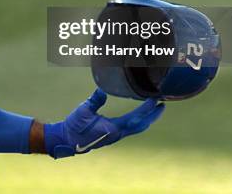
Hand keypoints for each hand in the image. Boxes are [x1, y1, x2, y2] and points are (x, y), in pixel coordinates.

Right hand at [44, 89, 164, 158]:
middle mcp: (117, 134)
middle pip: (141, 126)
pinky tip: (138, 116)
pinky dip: (139, 121)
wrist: (68, 140)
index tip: (155, 99)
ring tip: (154, 109)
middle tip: (163, 104)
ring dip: (147, 118)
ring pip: (137, 128)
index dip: (146, 109)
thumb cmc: (75, 126)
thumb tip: (102, 91)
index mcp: (113, 128)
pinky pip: (131, 128)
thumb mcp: (83, 111)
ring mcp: (116, 135)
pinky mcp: (112, 134)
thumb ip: (94, 101)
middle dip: (153, 116)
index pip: (135, 118)